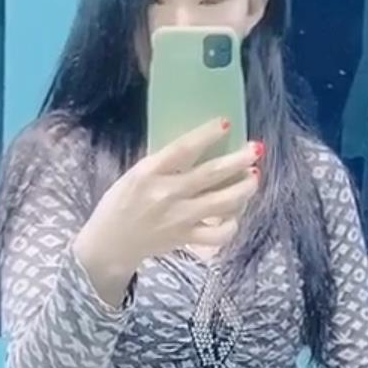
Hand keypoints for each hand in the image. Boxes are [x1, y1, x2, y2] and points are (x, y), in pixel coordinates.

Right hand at [74, 118, 259, 297]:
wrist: (110, 243)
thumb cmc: (122, 202)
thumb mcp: (136, 175)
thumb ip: (164, 164)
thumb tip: (200, 147)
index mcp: (149, 172)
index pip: (183, 149)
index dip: (207, 135)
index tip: (227, 124)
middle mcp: (167, 194)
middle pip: (211, 174)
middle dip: (239, 160)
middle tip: (257, 150)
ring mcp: (179, 219)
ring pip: (223, 203)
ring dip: (244, 188)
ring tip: (253, 178)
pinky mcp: (186, 239)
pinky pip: (218, 234)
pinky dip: (231, 224)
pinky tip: (235, 214)